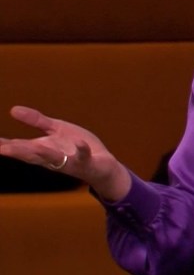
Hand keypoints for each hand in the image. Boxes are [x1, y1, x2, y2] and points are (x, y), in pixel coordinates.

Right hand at [0, 106, 130, 201]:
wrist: (103, 164)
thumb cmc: (76, 147)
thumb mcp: (56, 130)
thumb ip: (36, 121)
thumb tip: (13, 109)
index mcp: (43, 149)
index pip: (20, 147)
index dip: (5, 146)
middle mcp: (52, 158)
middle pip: (32, 155)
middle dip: (17, 152)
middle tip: (1, 148)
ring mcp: (70, 161)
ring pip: (54, 158)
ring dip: (43, 153)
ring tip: (33, 146)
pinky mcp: (87, 162)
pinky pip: (84, 156)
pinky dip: (81, 150)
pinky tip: (79, 143)